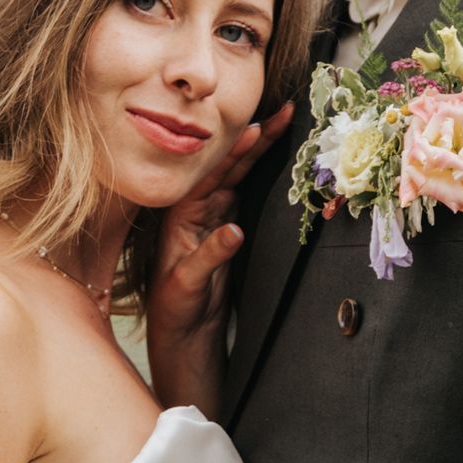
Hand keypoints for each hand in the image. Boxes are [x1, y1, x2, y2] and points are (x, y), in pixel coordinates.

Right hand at [145, 104, 292, 410]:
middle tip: (275, 116)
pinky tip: (232, 234)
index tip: (281, 116)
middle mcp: (189, 222)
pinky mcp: (181, 282)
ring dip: (225, 172)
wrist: (182, 346)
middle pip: (217, 173)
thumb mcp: (223, 258)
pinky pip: (198, 263)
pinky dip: (215, 249)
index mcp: (203, 214)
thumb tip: (250, 200)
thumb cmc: (203, 301)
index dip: (253, 142)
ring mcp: (182, 249)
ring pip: (203, 200)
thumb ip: (231, 226)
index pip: (229, 169)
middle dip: (246, 143)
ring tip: (249, 144)